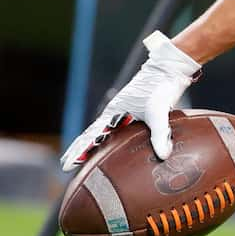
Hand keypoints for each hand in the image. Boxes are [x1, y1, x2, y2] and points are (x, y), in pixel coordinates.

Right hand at [60, 31, 200, 168]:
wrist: (167, 70)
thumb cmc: (161, 87)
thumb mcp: (159, 112)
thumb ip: (161, 134)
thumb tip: (163, 155)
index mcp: (114, 112)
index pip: (91, 135)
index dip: (79, 151)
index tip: (66, 164)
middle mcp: (114, 113)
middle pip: (91, 134)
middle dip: (78, 150)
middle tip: (65, 166)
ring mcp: (122, 113)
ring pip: (101, 132)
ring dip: (91, 146)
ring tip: (81, 160)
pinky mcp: (133, 114)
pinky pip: (115, 130)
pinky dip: (106, 140)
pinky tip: (108, 147)